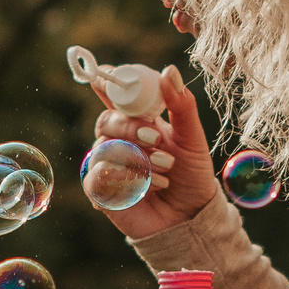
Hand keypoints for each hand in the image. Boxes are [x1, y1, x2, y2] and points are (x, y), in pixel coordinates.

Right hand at [90, 65, 218, 240]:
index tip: (105, 71)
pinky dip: (124, 179)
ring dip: (138, 159)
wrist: (192, 218)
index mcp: (138, 122)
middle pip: (106, 121)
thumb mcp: (193, 138)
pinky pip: (96, 175)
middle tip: (157, 139)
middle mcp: (119, 140)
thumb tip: (170, 70)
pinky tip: (144, 188)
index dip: (107, 82)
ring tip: (165, 172)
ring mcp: (107, 165)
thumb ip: (181, 105)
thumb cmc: (192, 177)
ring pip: (104, 148)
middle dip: (131, 128)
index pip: (115, 97)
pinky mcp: (100, 191)